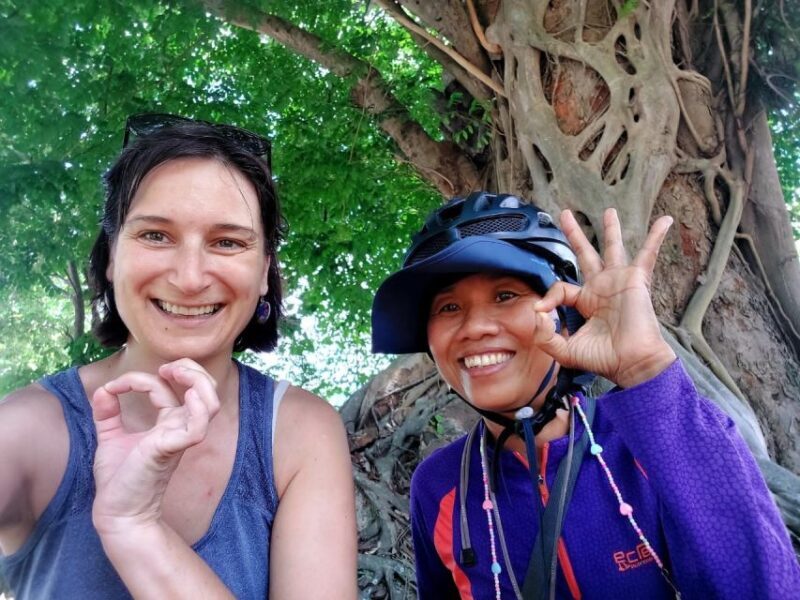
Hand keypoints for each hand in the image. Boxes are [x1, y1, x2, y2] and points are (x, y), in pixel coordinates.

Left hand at [90, 359, 220, 535]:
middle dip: (190, 369)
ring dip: (197, 381)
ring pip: (210, 403)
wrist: (116, 512)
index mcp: (168, 424)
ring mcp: (179, 438)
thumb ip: (108, 414)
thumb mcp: (110, 438)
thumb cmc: (119, 480)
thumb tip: (103, 390)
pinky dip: (196, 407)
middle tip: (167, 367)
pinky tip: (183, 396)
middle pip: (205, 389)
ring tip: (173, 372)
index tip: (114, 387)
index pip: (165, 389)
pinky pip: (197, 426)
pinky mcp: (171, 449)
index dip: (140, 378)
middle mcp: (179, 428)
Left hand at [531, 208, 675, 387]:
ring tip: (608, 211)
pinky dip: (656, 237)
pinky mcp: (636, 280)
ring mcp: (619, 282)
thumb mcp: (564, 350)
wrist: (631, 363)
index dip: (548, 298)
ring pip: (613, 248)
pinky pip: (648, 254)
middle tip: (564, 214)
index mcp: (586, 302)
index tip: (540, 311)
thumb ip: (544, 335)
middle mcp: (602, 289)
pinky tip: (664, 221)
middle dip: (574, 234)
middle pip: (585, 254)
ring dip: (611, 229)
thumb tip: (535, 311)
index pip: (561, 289)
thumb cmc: (603, 360)